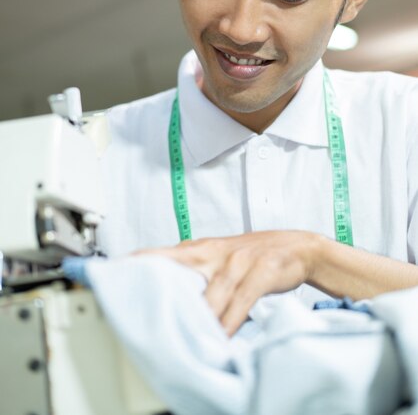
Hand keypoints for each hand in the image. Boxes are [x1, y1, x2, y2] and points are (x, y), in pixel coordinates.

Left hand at [134, 230, 319, 335]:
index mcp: (202, 248)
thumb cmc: (251, 255)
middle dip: (158, 287)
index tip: (112, 272)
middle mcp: (215, 252)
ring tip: (180, 339)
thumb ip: (193, 270)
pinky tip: (220, 338)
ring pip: (211, 295)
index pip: (162, 252)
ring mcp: (238, 262)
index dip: (137, 261)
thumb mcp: (218, 255)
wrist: (296, 246)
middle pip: (179, 267)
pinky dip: (229, 323)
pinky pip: (240, 303)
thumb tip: (164, 291)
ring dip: (197, 318)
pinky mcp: (260, 274)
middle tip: (136, 306)